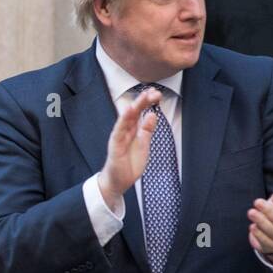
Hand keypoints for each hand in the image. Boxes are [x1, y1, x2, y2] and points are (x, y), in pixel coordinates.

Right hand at [98, 88, 164, 209]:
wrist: (118, 181)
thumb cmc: (130, 163)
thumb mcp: (143, 145)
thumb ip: (147, 130)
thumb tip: (152, 114)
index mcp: (133, 130)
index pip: (141, 112)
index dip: (148, 103)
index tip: (157, 94)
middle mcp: (126, 130)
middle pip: (134, 112)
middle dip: (144, 101)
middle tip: (153, 91)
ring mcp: (119, 136)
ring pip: (127, 118)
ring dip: (135, 107)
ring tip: (143, 97)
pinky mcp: (115, 144)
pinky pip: (119, 130)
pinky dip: (123, 120)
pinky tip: (128, 111)